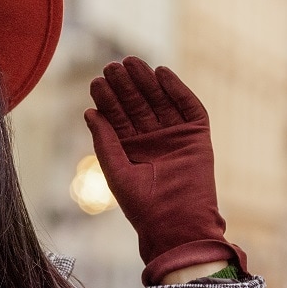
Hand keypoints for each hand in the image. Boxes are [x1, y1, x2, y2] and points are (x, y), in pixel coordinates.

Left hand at [83, 56, 246, 284]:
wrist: (176, 224)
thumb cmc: (142, 205)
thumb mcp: (117, 171)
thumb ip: (105, 142)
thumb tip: (89, 112)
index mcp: (131, 148)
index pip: (117, 117)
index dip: (107, 99)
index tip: (96, 81)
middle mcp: (152, 139)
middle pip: (137, 104)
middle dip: (125, 86)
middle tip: (112, 66)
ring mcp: (175, 136)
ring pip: (160, 101)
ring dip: (147, 82)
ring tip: (132, 62)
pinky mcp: (197, 136)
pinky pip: (188, 107)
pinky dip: (177, 89)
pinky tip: (162, 73)